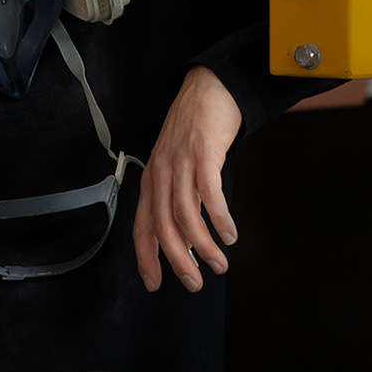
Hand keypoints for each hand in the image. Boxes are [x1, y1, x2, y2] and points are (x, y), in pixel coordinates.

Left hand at [134, 65, 243, 291]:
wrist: (209, 88)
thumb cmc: (194, 129)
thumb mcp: (176, 163)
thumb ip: (177, 195)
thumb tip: (186, 235)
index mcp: (152, 179)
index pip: (142, 226)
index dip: (146, 258)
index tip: (154, 284)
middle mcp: (161, 173)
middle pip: (163, 227)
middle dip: (178, 261)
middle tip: (194, 283)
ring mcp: (181, 163)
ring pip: (185, 215)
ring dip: (203, 245)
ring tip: (219, 263)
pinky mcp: (203, 154)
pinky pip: (209, 194)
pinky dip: (219, 218)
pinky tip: (230, 233)